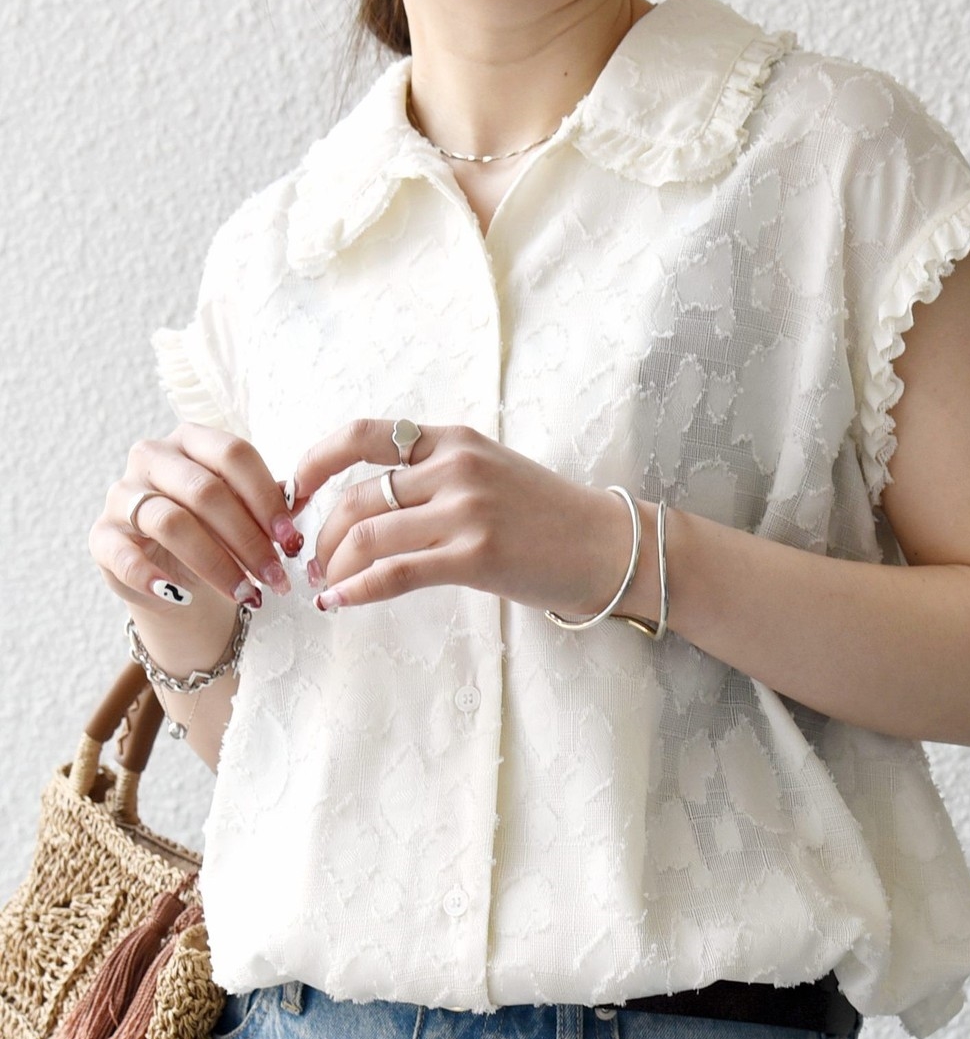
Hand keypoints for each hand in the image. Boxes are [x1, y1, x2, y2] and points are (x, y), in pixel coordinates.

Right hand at [89, 424, 303, 613]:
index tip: (292, 538)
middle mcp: (153, 458)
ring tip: (247, 594)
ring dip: (216, 563)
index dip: (266, 497)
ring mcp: (122, 495)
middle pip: (205, 491)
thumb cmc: (217, 531)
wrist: (175, 573)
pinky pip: (122, 554)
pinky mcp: (102, 536)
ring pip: (171, 522)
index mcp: (193, 440)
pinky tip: (183, 596)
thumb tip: (301, 501)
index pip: (234, 454)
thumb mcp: (246, 512)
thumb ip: (271, 503)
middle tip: (276, 575)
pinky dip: (152, 577)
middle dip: (248, 539)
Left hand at [293, 421, 630, 614]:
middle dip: (319, 535)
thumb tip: (368, 500)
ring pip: (367, 536)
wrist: (608, 545)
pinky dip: (357, 590)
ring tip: (326, 585)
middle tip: (311, 562)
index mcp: (454, 440)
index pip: (362, 435)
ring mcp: (466, 511)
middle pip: (355, 497)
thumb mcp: (489, 470)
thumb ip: (435, 473)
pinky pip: (395, 573)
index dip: (314, 462)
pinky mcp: (476, 556)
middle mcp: (455, 467)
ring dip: (333, 566)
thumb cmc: (547, 516)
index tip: (292, 492)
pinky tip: (340, 603)